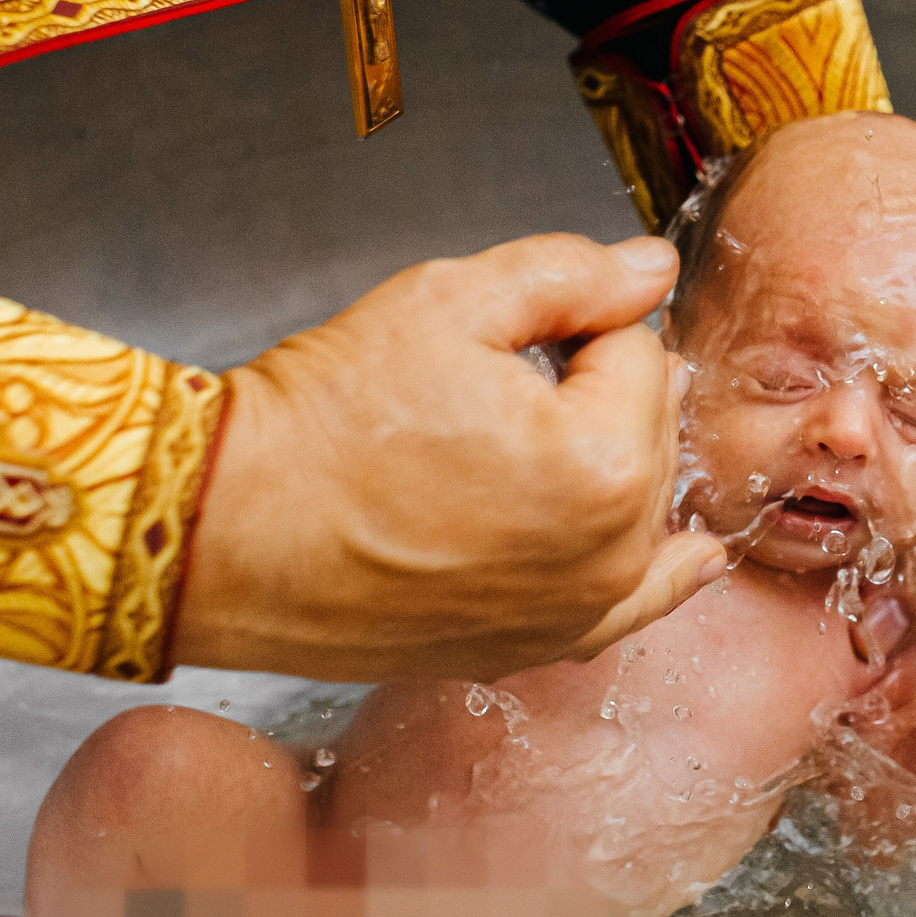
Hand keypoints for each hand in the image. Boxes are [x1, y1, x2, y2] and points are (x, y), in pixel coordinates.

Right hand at [175, 234, 728, 680]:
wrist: (227, 531)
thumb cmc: (319, 425)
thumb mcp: (448, 302)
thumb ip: (571, 275)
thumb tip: (651, 267)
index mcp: (605, 466)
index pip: (638, 350)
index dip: (569, 324)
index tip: (496, 340)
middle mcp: (607, 557)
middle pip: (648, 428)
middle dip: (587, 392)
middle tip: (484, 389)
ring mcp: (572, 615)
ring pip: (639, 504)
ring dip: (611, 463)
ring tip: (529, 441)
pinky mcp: (531, 649)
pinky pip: (628, 606)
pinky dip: (654, 574)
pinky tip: (688, 558)